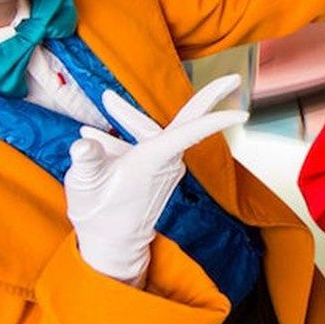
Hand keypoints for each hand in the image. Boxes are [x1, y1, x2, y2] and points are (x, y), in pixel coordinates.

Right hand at [65, 75, 248, 283]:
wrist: (109, 245)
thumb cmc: (99, 214)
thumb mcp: (85, 185)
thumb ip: (87, 161)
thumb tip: (83, 142)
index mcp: (154, 160)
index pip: (190, 133)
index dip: (215, 120)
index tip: (241, 114)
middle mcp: (165, 162)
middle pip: (191, 121)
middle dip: (211, 97)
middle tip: (233, 78)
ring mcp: (162, 167)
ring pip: (152, 131)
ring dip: (129, 116)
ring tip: (106, 99)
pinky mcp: (154, 172)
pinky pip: (143, 145)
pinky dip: (120, 139)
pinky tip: (91, 133)